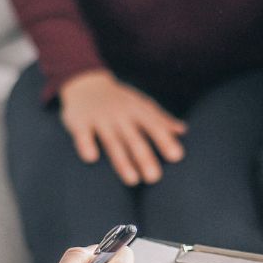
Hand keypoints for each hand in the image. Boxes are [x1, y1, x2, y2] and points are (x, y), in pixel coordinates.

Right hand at [59, 70, 186, 185]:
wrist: (85, 83)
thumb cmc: (120, 100)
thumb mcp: (141, 105)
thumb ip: (160, 119)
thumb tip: (183, 131)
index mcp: (137, 110)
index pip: (153, 126)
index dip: (164, 140)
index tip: (177, 156)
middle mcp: (120, 114)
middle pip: (134, 138)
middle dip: (144, 157)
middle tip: (154, 178)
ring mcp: (99, 118)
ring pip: (112, 141)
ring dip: (122, 160)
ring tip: (132, 180)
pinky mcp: (79, 122)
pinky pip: (82, 134)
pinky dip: (86, 144)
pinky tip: (91, 158)